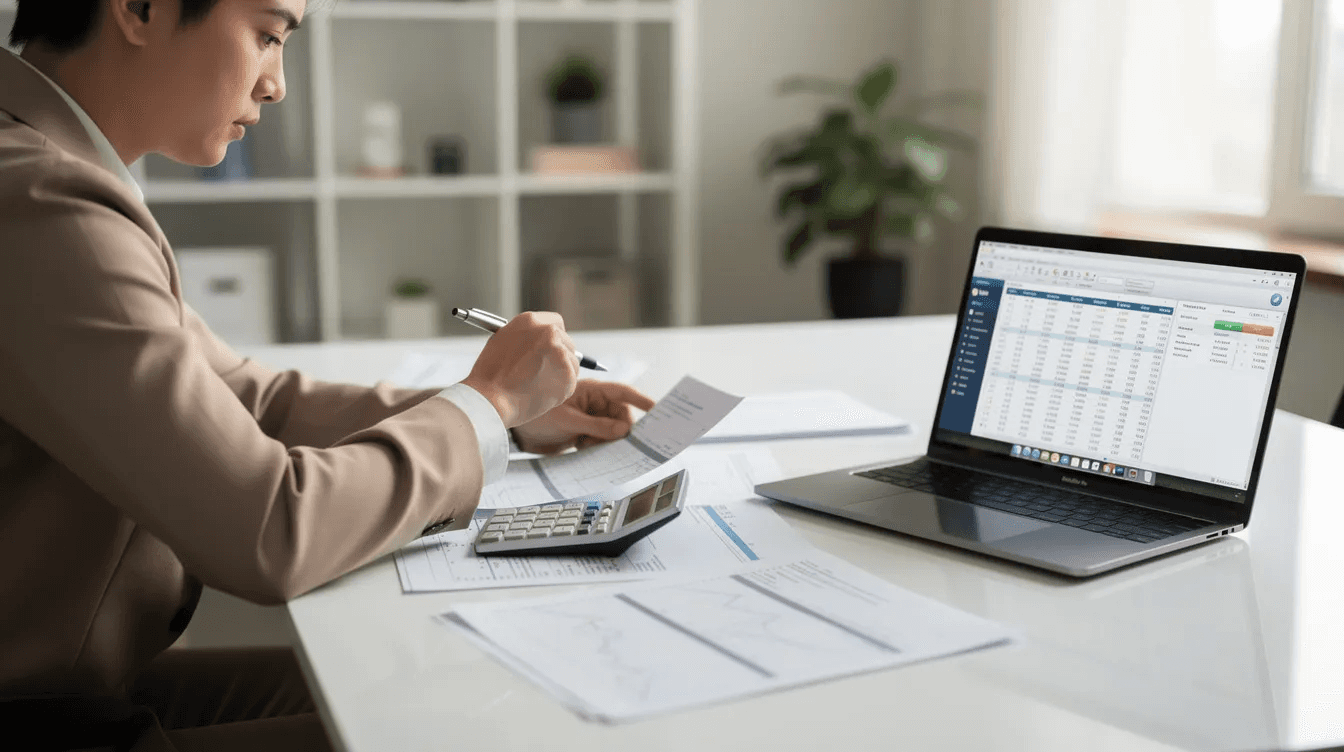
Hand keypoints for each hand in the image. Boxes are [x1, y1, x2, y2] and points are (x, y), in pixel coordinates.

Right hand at [461, 311, 578, 426]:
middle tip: (545, 372)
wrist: (490, 400)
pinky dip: (561, 390)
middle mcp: (548, 332)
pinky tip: (541, 394)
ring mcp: (559, 352)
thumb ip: (526, 338)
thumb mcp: (502, 342)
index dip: (555, 337)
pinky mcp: (567, 374)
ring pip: (572, 362)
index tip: (551, 348)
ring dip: (561, 374)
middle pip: (567, 342)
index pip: (556, 322)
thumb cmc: (490, 376)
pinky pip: (571, 381)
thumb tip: (545, 342)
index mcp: (530, 321)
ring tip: (538, 385)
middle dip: (560, 357)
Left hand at [512, 380, 656, 454]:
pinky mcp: (586, 432)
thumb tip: (624, 429)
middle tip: (607, 442)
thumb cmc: (537, 416)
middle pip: (622, 416)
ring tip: (585, 443)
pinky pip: (602, 440)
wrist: (516, 430)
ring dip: (606, 441)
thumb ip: (596, 425)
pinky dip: (597, 446)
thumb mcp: (568, 420)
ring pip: (614, 431)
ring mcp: (591, 417)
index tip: (657, 409)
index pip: (622, 393)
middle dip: (619, 430)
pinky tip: (582, 447)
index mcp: (592, 391)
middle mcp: (594, 403)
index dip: (641, 400)